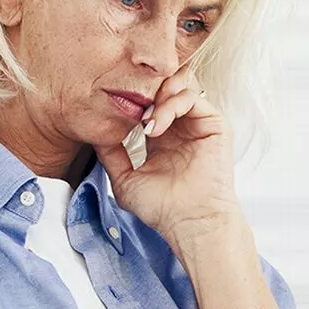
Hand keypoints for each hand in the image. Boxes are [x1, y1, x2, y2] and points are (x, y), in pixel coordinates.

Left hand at [93, 68, 237, 240]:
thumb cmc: (161, 208)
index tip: (114, 111)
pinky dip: (171, 104)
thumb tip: (93, 133)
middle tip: (131, 106)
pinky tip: (155, 126)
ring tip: (144, 119)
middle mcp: (182, 126)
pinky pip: (192, 97)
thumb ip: (110, 154)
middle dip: (146, 90)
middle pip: (166, 87)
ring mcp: (199, 124)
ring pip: (179, 87)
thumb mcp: (124, 179)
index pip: (149, 101)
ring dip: (157, 96)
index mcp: (163, 136)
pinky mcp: (214, 125)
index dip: (132, 100)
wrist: (188, 221)